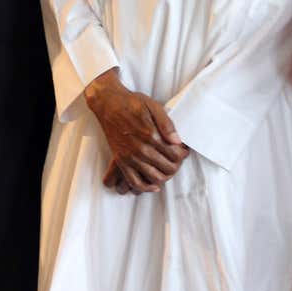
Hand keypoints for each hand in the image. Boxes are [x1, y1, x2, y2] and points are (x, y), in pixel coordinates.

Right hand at [84, 68, 188, 192]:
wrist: (108, 104)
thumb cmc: (131, 103)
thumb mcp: (153, 106)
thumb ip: (167, 124)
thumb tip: (178, 141)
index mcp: (150, 135)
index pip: (175, 154)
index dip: (183, 154)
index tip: (183, 150)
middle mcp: (140, 149)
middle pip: (168, 168)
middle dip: (177, 165)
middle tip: (177, 158)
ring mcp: (129, 157)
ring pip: (155, 178)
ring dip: (166, 176)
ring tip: (167, 167)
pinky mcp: (121, 161)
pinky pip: (134, 182)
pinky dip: (146, 187)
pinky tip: (154, 184)